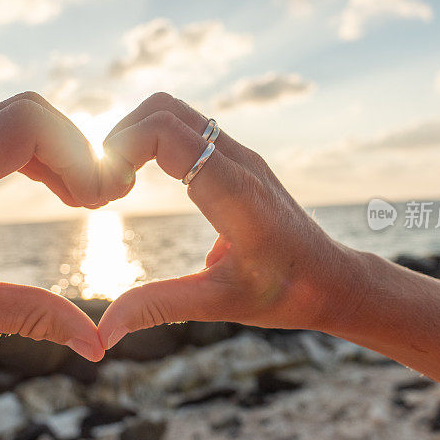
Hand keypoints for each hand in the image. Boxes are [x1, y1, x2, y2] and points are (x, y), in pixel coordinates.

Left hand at [0, 92, 126, 359]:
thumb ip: (28, 315)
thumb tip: (93, 343)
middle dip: (75, 151)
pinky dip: (26, 159)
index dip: (78, 154)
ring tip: (79, 199)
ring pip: (9, 123)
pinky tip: (39, 194)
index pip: (29, 123)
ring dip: (53, 154)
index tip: (96, 202)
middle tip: (98, 201)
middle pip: (29, 114)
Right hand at [97, 92, 362, 348]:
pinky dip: (157, 142)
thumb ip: (160, 307)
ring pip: (178, 114)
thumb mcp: (220, 303)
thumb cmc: (287, 293)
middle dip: (123, 135)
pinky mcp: (240, 164)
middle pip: (165, 108)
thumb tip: (105, 331)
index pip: (166, 132)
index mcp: (234, 190)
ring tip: (118, 181)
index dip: (123, 148)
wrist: (335, 281)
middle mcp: (239, 162)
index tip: (108, 190)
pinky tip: (144, 182)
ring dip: (139, 135)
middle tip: (105, 181)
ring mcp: (242, 158)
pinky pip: (191, 131)